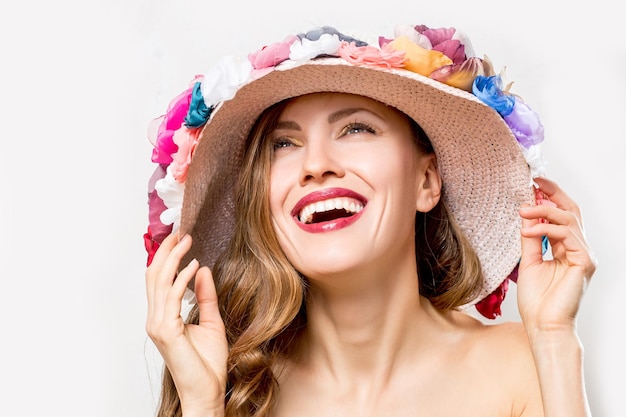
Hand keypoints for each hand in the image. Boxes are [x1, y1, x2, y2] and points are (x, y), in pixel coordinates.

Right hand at [145, 233, 227, 414]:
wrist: (206, 391)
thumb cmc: (207, 364)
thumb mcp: (211, 321)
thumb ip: (205, 296)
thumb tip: (203, 271)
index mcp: (163, 316)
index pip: (158, 280)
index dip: (166, 257)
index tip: (179, 237)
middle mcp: (156, 318)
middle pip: (154, 276)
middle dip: (166, 251)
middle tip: (181, 231)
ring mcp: (158, 325)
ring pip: (159, 282)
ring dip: (173, 258)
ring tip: (187, 240)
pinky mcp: (166, 331)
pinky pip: (172, 298)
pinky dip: (182, 279)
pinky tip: (194, 266)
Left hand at [516, 177, 596, 332]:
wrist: (543, 325)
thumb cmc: (537, 301)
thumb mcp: (528, 262)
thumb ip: (530, 239)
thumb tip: (526, 215)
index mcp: (566, 249)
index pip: (562, 216)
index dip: (550, 198)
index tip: (533, 184)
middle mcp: (579, 249)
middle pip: (571, 211)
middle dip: (553, 194)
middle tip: (534, 182)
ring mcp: (584, 255)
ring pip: (569, 219)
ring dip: (544, 211)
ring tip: (523, 210)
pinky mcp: (584, 261)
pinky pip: (567, 235)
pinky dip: (546, 229)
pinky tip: (527, 231)